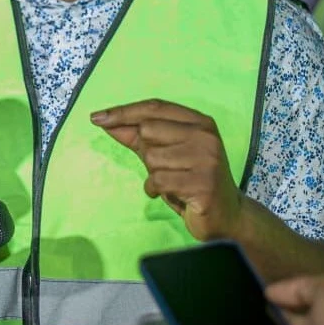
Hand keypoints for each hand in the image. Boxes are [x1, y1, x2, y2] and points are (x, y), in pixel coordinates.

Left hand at [91, 99, 242, 240]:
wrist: (227, 217)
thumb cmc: (191, 182)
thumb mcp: (166, 155)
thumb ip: (138, 137)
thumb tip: (105, 121)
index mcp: (200, 122)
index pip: (155, 107)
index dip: (124, 111)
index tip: (97, 117)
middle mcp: (206, 135)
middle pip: (148, 130)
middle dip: (145, 151)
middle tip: (163, 167)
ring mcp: (207, 159)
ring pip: (151, 157)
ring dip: (153, 175)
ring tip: (172, 183)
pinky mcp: (202, 184)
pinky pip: (158, 180)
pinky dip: (155, 190)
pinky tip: (170, 194)